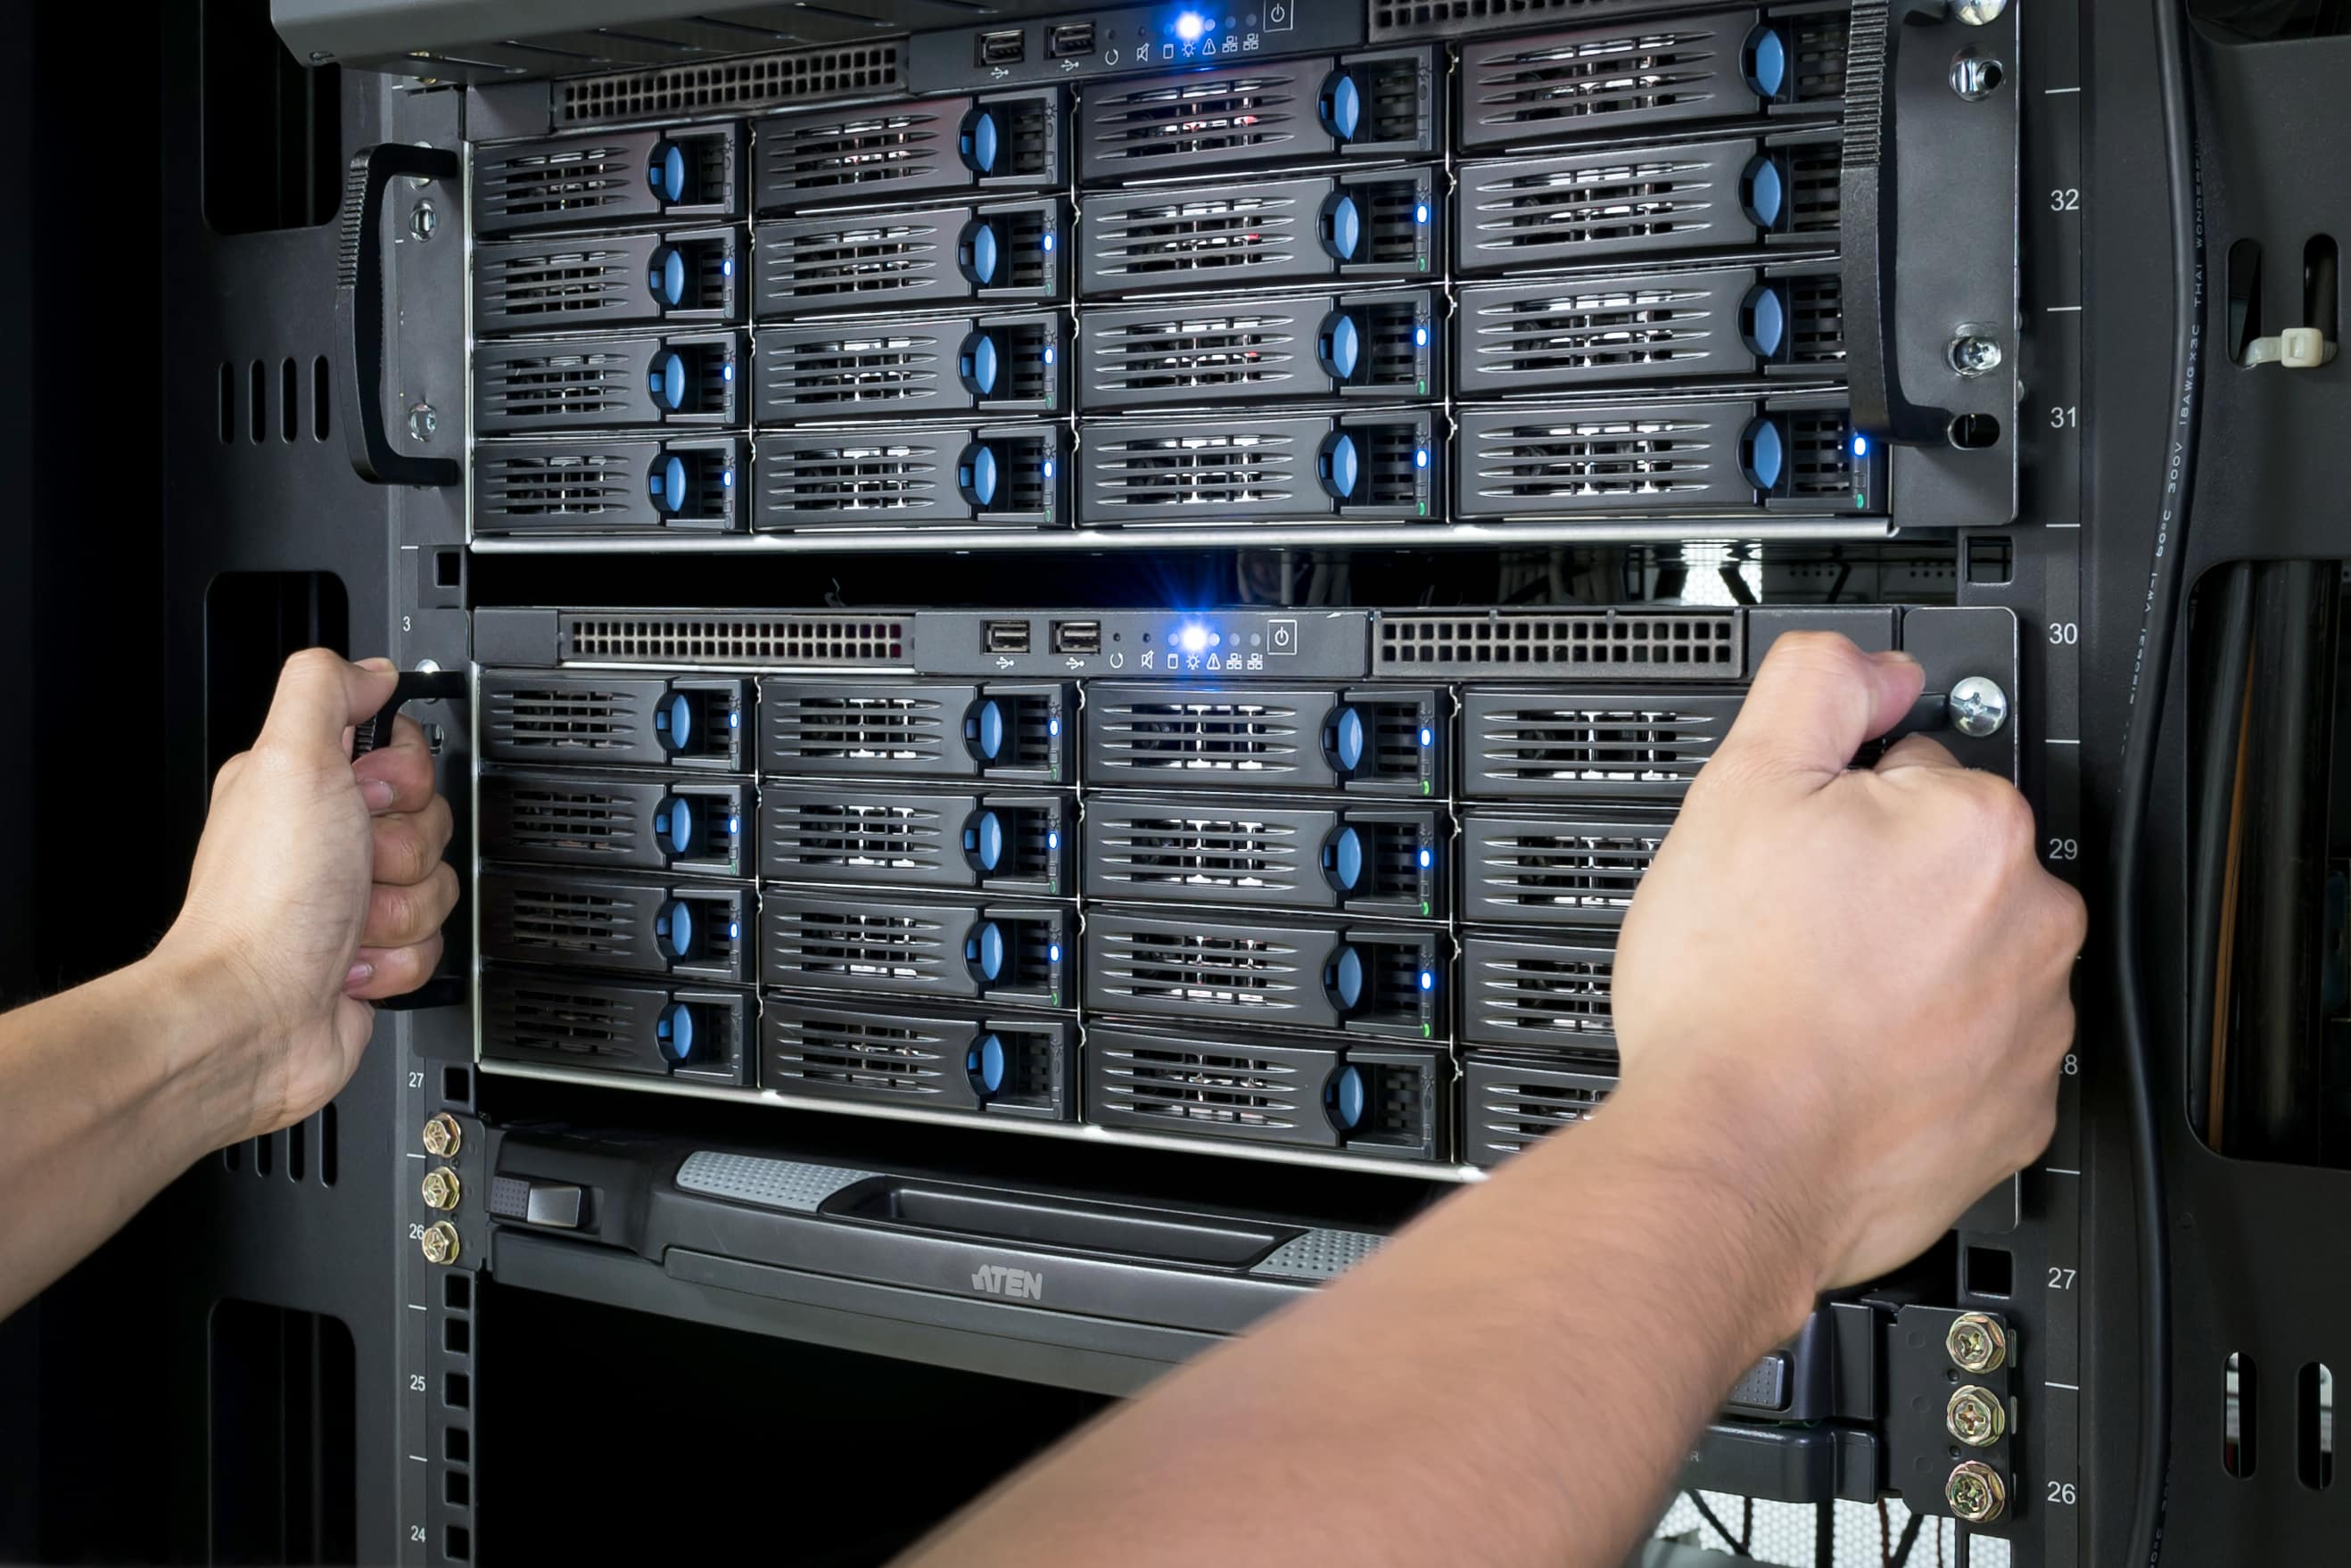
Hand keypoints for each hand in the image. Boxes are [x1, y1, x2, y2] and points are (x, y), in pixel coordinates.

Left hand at [157, 651, 458, 1140]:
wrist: (255, 1015)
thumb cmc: (264, 901)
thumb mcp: (289, 758)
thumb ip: (328, 690)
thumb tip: (371, 669)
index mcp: (302, 783)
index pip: (402, 752)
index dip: (403, 776)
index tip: (368, 794)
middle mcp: (325, 839)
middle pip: (431, 819)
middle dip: (406, 849)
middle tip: (356, 862)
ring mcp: (349, 901)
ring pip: (437, 883)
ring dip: (403, 909)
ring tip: (348, 920)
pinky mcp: (372, 955)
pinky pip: (433, 941)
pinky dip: (399, 957)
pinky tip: (351, 960)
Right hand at [1610, 633, 2084, 1293]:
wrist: (1734, 1157)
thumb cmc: (1731, 996)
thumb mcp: (1737, 788)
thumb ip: (1817, 689)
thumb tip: (1877, 667)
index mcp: (1975, 829)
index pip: (1915, 773)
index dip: (1839, 805)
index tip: (1798, 850)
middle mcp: (2032, 924)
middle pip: (1949, 869)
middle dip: (1881, 885)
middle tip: (1795, 926)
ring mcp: (2033, 1028)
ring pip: (1965, 962)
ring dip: (1905, 971)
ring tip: (1812, 999)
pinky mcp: (2016, 1115)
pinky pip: (1972, 1058)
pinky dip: (1920, 1057)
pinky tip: (1846, 1061)